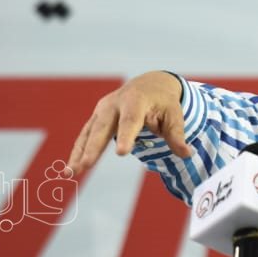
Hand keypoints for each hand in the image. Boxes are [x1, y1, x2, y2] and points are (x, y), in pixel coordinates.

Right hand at [66, 71, 193, 176]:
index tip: (123, 152)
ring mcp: (103, 110)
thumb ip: (177, 135)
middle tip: (86, 165)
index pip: (131, 120)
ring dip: (79, 153)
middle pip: (104, 127)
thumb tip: (187, 154)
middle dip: (93, 147)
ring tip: (71, 172)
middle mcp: (115, 103)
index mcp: (137, 100)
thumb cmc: (164, 102)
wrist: (150, 84)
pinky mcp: (97, 117)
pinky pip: (85, 135)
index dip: (126, 136)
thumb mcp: (174, 115)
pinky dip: (78, 151)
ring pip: (89, 132)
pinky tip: (71, 168)